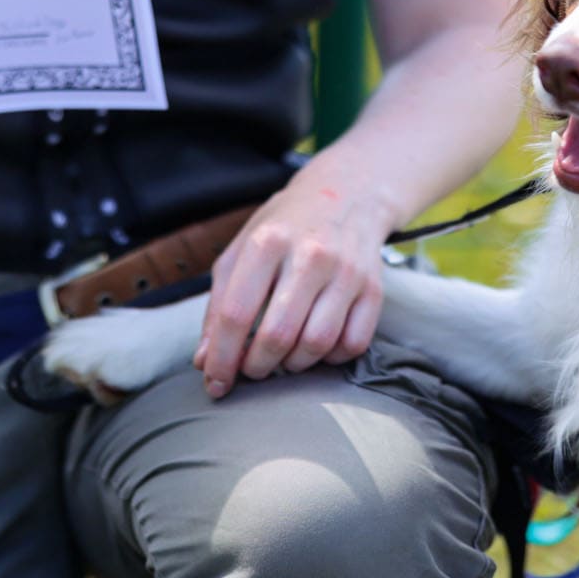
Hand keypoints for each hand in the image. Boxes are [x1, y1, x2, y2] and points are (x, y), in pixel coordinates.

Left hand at [193, 161, 396, 398]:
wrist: (347, 193)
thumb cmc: (285, 227)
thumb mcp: (241, 251)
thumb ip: (218, 305)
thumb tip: (205, 360)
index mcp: (267, 241)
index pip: (236, 314)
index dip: (221, 358)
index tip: (216, 383)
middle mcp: (310, 255)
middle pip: (277, 336)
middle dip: (257, 367)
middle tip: (251, 369)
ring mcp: (346, 272)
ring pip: (317, 345)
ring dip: (294, 365)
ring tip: (283, 357)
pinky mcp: (373, 288)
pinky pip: (353, 344)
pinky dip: (331, 358)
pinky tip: (317, 346)